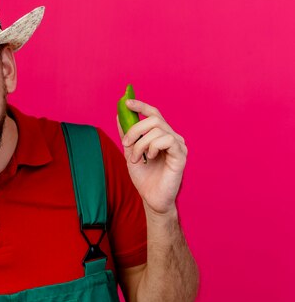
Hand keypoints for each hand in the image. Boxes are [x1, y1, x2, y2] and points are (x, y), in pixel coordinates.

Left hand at [117, 99, 187, 214]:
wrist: (151, 198)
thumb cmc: (144, 177)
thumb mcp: (131, 153)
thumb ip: (127, 135)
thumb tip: (119, 115)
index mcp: (162, 135)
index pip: (154, 113)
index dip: (141, 106)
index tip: (126, 103)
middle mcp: (172, 137)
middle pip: (154, 119)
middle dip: (135, 129)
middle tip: (126, 144)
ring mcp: (178, 145)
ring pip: (157, 130)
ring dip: (141, 144)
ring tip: (137, 159)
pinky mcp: (181, 155)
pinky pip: (166, 140)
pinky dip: (153, 147)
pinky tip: (150, 158)